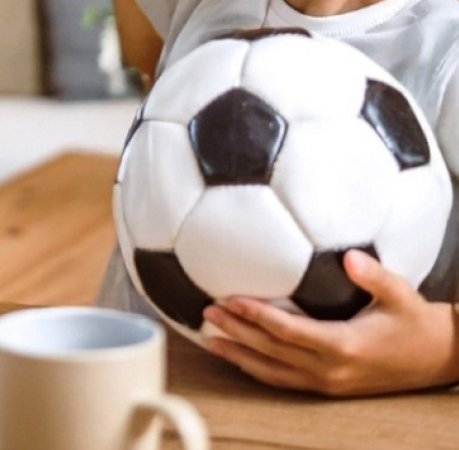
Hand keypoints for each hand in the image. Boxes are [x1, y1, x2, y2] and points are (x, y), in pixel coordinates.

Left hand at [203, 249, 458, 395]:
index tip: (231, 299)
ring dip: (240, 355)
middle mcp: (331, 369)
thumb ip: (374, 276)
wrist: (437, 359)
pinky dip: (258, 369)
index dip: (258, 317)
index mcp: (344, 345)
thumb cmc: (415, 322)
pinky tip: (239, 356)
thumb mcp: (400, 294)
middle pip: (273, 352)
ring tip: (209, 338)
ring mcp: (328, 382)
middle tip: (207, 311)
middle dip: (238, 332)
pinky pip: (285, 380)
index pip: (289, 331)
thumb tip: (350, 257)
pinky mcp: (328, 386)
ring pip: (274, 373)